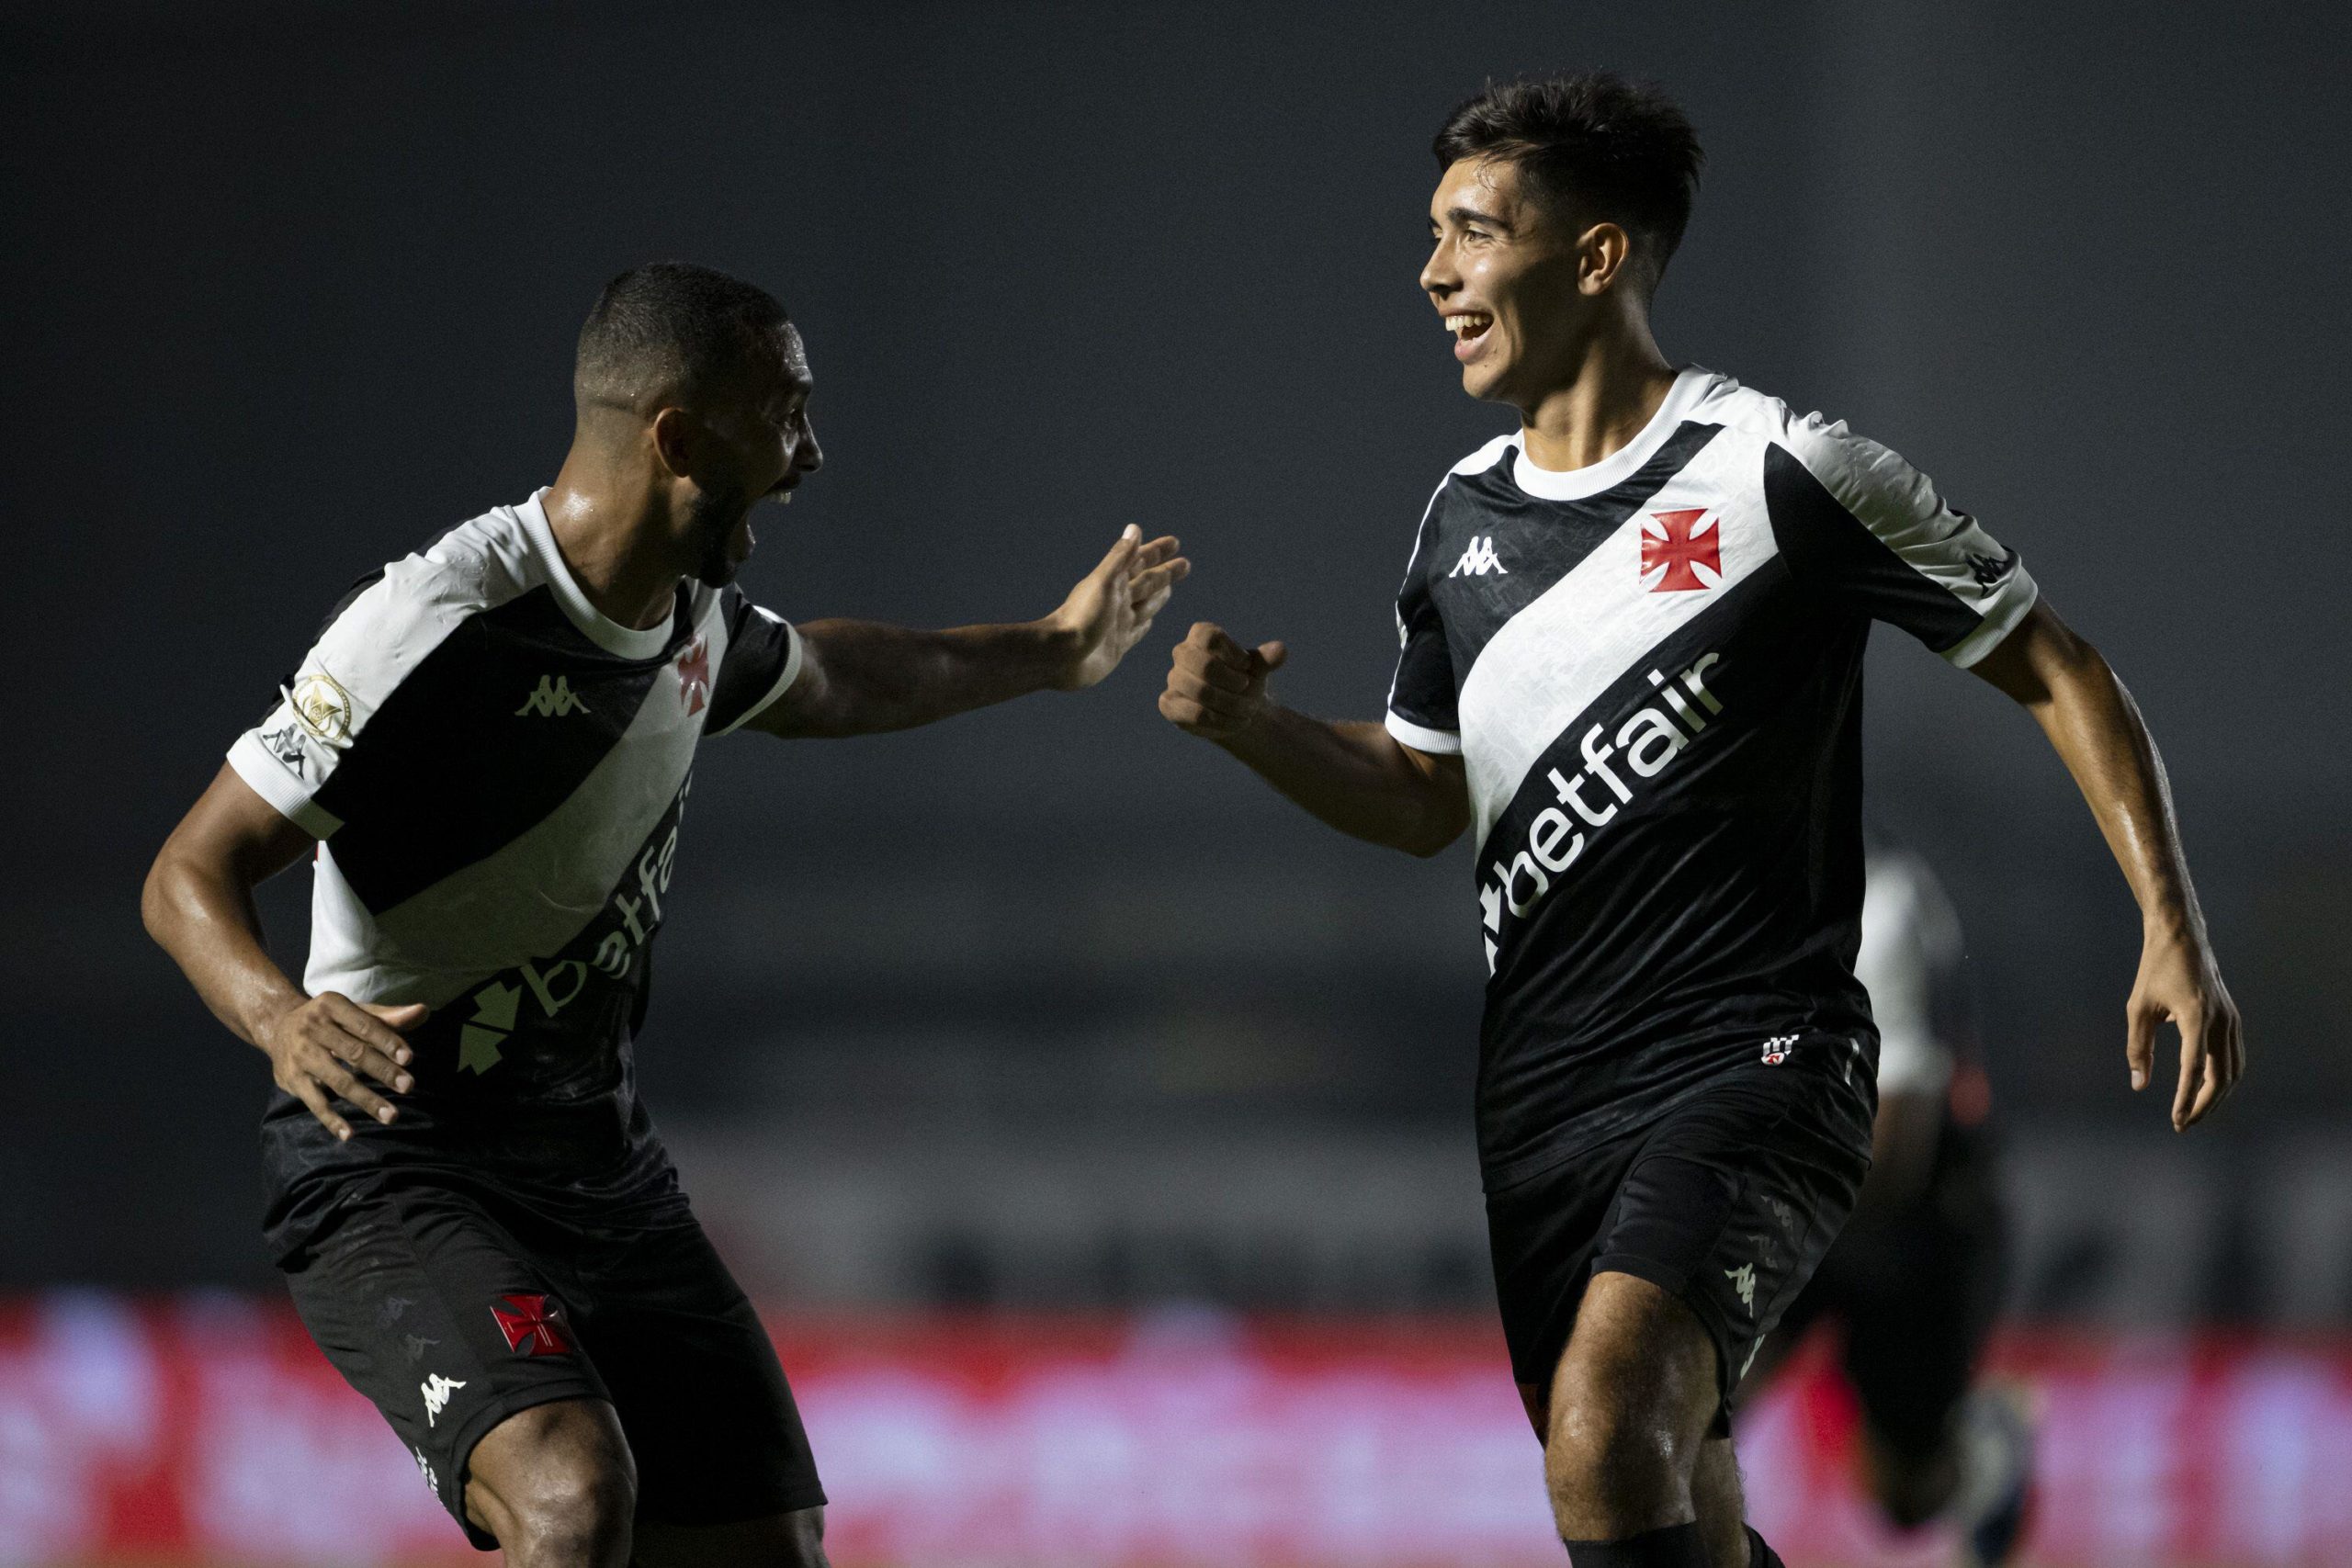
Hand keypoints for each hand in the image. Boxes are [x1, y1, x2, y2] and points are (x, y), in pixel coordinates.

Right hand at [256, 993, 425, 1140]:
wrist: (277, 1026)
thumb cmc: (331, 1021)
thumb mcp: (354, 1011)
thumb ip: (388, 1016)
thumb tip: (422, 1012)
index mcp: (331, 1005)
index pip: (365, 1025)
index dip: (387, 1041)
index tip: (408, 1059)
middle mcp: (312, 1028)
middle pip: (354, 1053)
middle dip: (383, 1071)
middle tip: (408, 1087)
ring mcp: (301, 1055)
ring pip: (338, 1081)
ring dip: (366, 1100)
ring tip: (391, 1115)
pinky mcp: (292, 1079)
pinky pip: (314, 1102)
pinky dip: (332, 1120)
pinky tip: (350, 1134)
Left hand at [1046, 525, 1188, 688]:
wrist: (1062, 656)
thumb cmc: (1081, 617)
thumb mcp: (1104, 582)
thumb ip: (1120, 557)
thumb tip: (1134, 528)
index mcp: (1114, 582)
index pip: (1141, 561)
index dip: (1157, 551)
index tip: (1175, 543)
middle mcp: (1118, 600)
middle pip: (1148, 582)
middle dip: (1166, 572)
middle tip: (1185, 564)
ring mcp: (1118, 623)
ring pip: (1146, 605)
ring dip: (1159, 595)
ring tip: (1169, 589)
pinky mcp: (1118, 644)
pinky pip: (1137, 630)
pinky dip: (1145, 624)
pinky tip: (1149, 622)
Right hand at [1160, 621, 1287, 741]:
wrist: (1238, 711)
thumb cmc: (1246, 681)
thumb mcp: (1259, 669)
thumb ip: (1268, 658)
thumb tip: (1280, 651)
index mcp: (1201, 636)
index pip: (1208, 636)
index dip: (1231, 653)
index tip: (1246, 664)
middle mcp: (1183, 654)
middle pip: (1203, 664)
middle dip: (1232, 681)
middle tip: (1247, 688)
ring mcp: (1174, 679)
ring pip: (1199, 691)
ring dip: (1230, 704)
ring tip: (1248, 710)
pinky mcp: (1169, 704)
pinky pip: (1192, 714)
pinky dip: (1220, 722)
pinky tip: (1236, 724)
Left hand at [2126, 923, 2242, 1129]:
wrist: (2182, 937)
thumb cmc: (2154, 969)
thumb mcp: (2138, 1008)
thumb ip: (2139, 1048)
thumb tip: (2139, 1086)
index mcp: (2196, 1016)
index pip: (2193, 1069)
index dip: (2184, 1099)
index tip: (2175, 1121)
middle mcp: (2221, 1020)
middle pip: (2221, 1077)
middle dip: (2203, 1106)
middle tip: (2182, 1125)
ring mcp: (2231, 1019)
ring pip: (2233, 1070)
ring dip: (2215, 1096)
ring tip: (2192, 1113)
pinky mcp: (2232, 1018)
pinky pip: (2233, 1057)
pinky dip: (2223, 1078)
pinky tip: (2204, 1089)